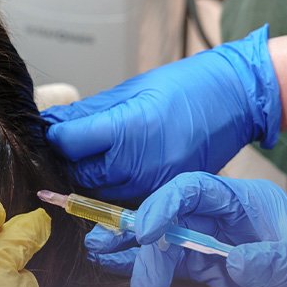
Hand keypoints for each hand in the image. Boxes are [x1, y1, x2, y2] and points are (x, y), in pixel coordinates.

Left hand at [42, 26, 280, 200]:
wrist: (236, 99)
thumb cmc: (187, 86)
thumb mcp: (132, 90)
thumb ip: (88, 113)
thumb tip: (52, 123)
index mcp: (128, 130)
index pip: (69, 143)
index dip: (54, 136)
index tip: (50, 130)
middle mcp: (140, 165)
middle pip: (80, 175)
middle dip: (67, 161)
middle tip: (64, 146)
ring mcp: (154, 185)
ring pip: (100, 193)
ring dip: (88, 178)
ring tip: (89, 156)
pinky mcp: (166, 195)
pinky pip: (126, 200)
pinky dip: (113, 188)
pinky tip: (114, 169)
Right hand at [86, 172, 286, 286]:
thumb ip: (278, 264)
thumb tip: (234, 263)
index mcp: (252, 202)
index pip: (196, 190)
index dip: (163, 204)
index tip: (143, 231)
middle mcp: (232, 218)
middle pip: (172, 215)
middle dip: (140, 235)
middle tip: (112, 258)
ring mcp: (223, 246)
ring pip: (168, 240)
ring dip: (136, 250)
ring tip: (100, 257)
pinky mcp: (220, 274)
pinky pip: (177, 265)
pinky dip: (150, 268)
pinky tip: (124, 271)